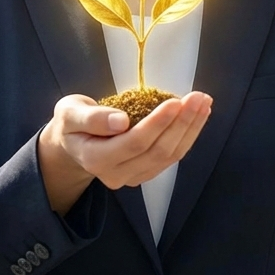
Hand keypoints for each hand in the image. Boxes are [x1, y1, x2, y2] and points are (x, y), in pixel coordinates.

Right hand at [38, 91, 212, 211]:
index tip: (176, 101)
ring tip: (204, 103)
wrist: (73, 143)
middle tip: (198, 97)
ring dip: (190, 129)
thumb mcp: (70, 112)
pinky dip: (188, 136)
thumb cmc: (72, 123)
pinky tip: (198, 116)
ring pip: (169, 156)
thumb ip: (92, 118)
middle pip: (157, 151)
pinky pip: (171, 157)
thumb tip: (121, 121)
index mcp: (95, 159)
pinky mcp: (145, 173)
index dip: (158, 123)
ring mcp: (133, 177)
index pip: (134, 142)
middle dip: (182, 123)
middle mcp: (116, 175)